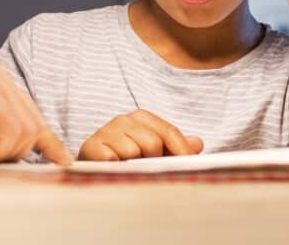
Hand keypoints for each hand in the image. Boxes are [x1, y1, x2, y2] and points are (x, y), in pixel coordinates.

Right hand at [77, 110, 203, 160]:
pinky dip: (116, 169)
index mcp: (141, 117)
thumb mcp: (152, 151)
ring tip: (128, 170)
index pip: (169, 132)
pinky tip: (115, 171)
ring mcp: (106, 132)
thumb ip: (175, 146)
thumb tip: (197, 143)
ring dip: (134, 166)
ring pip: (133, 151)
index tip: (189, 166)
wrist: (91, 166)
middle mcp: (123, 120)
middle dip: (154, 160)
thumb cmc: (125, 159)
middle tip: (148, 170)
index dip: (181, 151)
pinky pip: (112, 160)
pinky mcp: (91, 147)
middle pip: (153, 142)